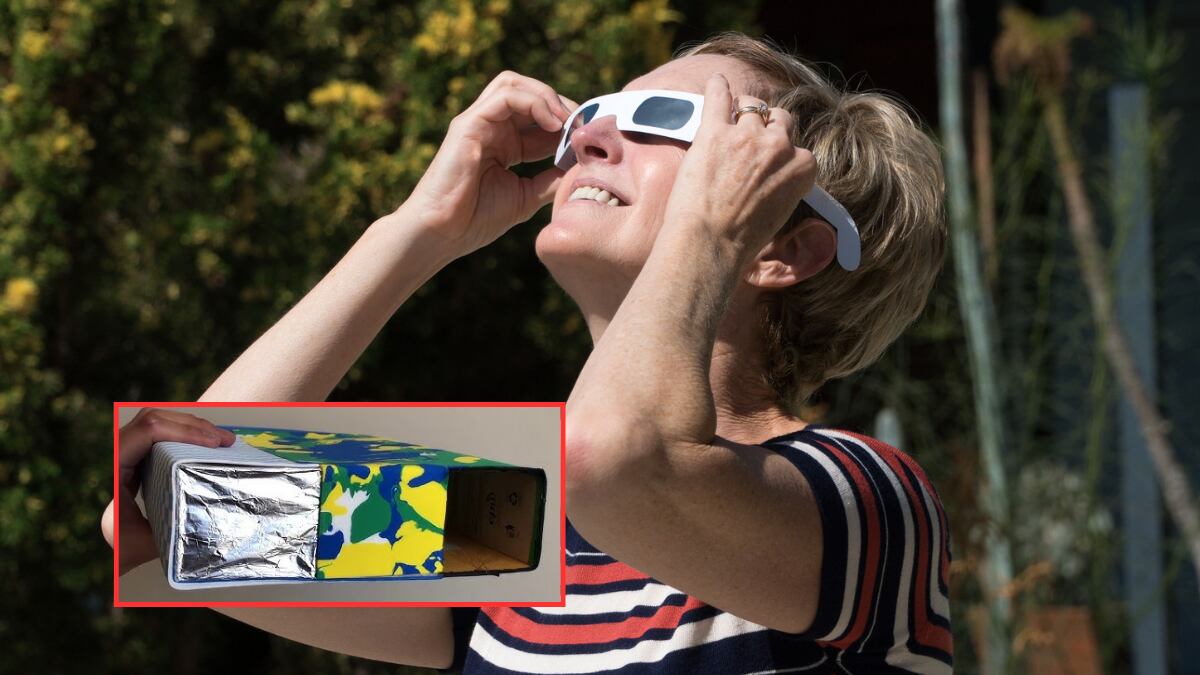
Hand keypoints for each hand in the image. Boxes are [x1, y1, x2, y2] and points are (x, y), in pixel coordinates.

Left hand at [101, 408, 234, 574]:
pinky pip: (159, 433)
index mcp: (115, 468)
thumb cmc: (124, 549)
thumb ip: (175, 521)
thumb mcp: (148, 540)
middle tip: (225, 439)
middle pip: (154, 418)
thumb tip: (213, 502)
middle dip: (193, 424)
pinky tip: (206, 443)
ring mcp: (124, 452)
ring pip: (157, 421)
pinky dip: (185, 433)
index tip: (214, 444)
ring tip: (221, 439)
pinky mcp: (135, 456)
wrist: (107, 555)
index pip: (147, 430)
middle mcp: (116, 454)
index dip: (183, 430)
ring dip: (191, 426)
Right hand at [404, 71, 575, 256]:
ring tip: (567, 120)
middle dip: (560, 103)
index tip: (590, 136)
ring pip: (514, 84)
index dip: (568, 121)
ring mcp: (478, 122)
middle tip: (582, 124)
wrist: (442, 233)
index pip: (540, 117)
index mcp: (505, 143)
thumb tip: (581, 168)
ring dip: (547, 96)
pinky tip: (552, 124)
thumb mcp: (526, 197)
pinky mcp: (468, 124)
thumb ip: (551, 181)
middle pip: (528, 92)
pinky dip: (534, 102)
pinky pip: (505, 96)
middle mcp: (491, 127)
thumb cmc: (475, 220)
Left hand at [662, 74, 816, 262]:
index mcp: (803, 168)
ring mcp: (747, 136)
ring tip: (729, 119)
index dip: (780, 155)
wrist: (708, 243)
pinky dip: (717, 87)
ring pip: (752, 105)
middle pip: (780, 120)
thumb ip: (783, 186)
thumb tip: (770, 181)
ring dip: (742, 110)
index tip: (767, 165)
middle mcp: (779, 147)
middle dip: (766, 129)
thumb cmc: (740, 241)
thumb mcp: (779, 214)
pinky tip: (716, 83)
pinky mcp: (715, 131)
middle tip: (748, 144)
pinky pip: (719, 95)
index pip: (798, 148)